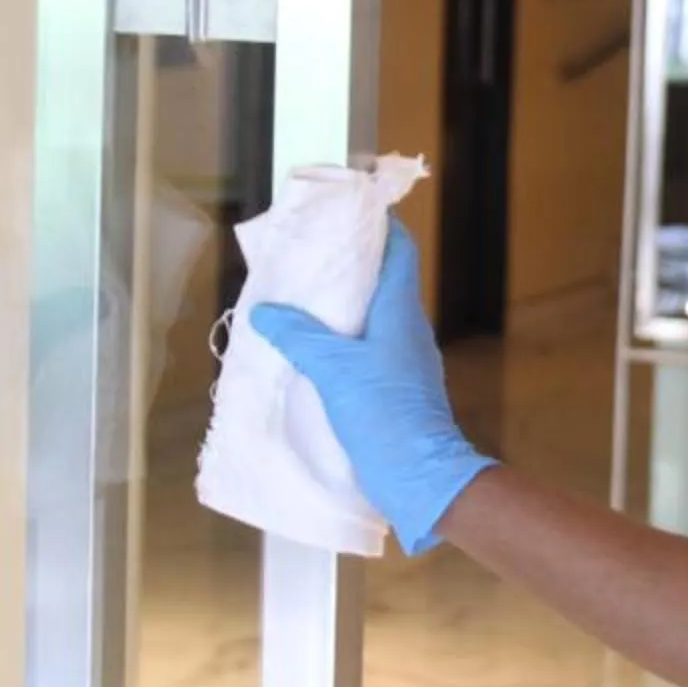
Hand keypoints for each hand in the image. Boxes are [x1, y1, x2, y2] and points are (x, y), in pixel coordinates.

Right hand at [251, 222, 496, 554]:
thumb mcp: (333, 369)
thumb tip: (266, 311)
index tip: (348, 210)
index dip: (379, 225)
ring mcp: (406, 359)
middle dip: (349, 266)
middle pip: (382, 281)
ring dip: (343, 307)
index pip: (399, 250)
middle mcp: (408, 328)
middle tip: (307, 256)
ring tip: (301, 301)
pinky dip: (343, 341)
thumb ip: (299, 336)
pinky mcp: (398, 387)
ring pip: (374, 318)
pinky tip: (313, 352)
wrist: (421, 476)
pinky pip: (369, 349)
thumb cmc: (384, 413)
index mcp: (400, 310)